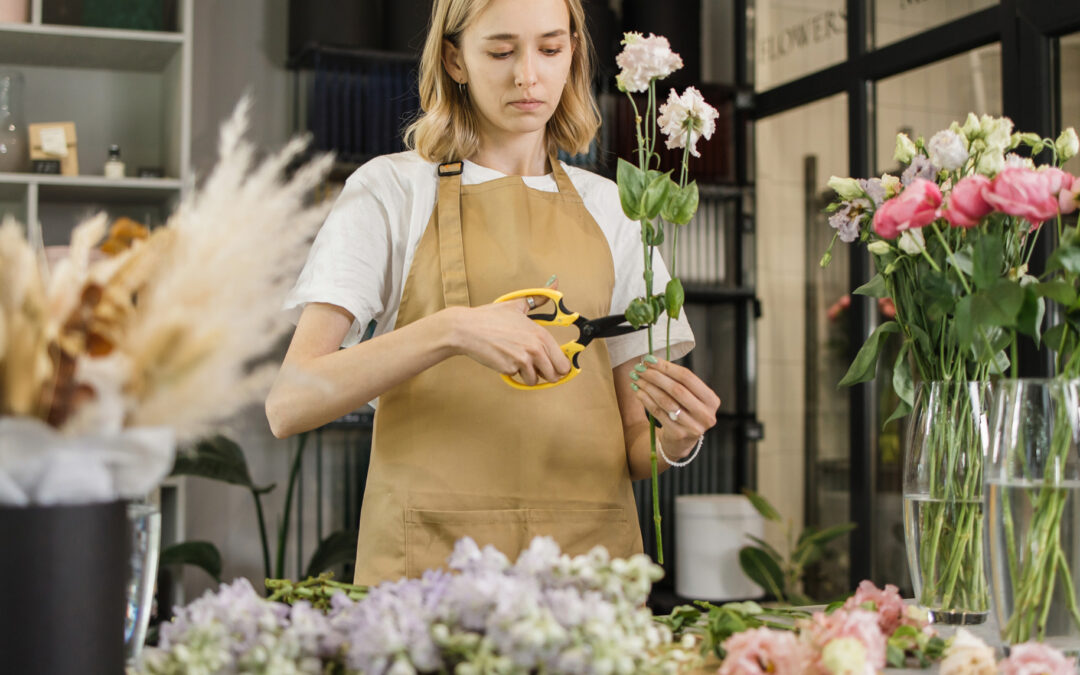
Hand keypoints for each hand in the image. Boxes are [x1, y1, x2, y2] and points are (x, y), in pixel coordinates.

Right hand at [448, 283, 571, 385]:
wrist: (466, 329)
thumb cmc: (490, 317)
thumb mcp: (517, 304)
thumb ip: (540, 298)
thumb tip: (555, 281)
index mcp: (540, 334)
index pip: (563, 361)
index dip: (560, 366)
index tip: (554, 365)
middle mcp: (535, 348)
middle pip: (554, 375)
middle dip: (547, 374)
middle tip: (536, 367)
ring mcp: (522, 360)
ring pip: (535, 381)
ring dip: (528, 376)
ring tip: (518, 361)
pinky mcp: (509, 369)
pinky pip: (517, 378)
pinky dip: (512, 372)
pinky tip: (504, 359)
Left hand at [631, 357, 720, 458]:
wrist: (681, 441)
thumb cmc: (684, 411)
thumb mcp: (689, 397)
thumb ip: (677, 381)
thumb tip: (652, 362)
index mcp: (711, 400)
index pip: (687, 378)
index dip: (667, 367)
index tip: (650, 359)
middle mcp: (705, 414)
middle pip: (676, 389)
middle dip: (655, 376)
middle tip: (640, 368)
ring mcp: (693, 426)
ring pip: (665, 401)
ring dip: (648, 387)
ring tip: (636, 378)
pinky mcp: (678, 434)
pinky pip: (658, 412)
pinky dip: (646, 400)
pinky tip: (638, 392)